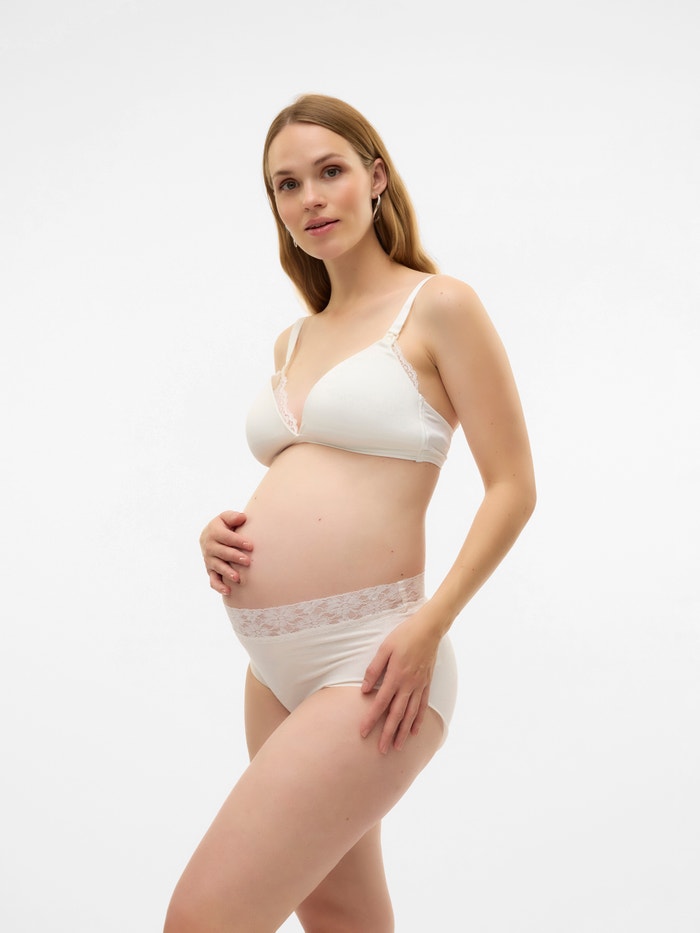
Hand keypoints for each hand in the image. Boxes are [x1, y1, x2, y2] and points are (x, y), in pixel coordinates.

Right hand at [199, 510, 252, 594]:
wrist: (210, 536)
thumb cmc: (224, 526)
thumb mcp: (226, 517)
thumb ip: (233, 517)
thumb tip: (243, 517)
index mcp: (214, 532)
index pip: (226, 537)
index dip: (238, 541)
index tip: (251, 546)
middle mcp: (209, 546)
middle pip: (222, 552)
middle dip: (234, 557)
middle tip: (247, 561)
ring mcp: (209, 559)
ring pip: (217, 567)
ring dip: (227, 572)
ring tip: (238, 578)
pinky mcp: (210, 570)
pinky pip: (213, 580)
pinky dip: (219, 586)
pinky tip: (228, 591)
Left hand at [359, 611, 440, 753]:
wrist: (429, 629)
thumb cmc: (404, 636)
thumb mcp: (384, 648)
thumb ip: (374, 669)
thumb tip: (364, 689)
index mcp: (395, 676)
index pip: (380, 703)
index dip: (371, 719)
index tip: (363, 733)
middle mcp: (408, 685)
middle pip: (396, 714)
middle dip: (388, 733)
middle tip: (381, 750)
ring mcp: (419, 686)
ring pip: (410, 714)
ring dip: (403, 732)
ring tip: (397, 747)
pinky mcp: (427, 683)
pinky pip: (422, 706)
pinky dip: (418, 720)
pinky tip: (414, 731)